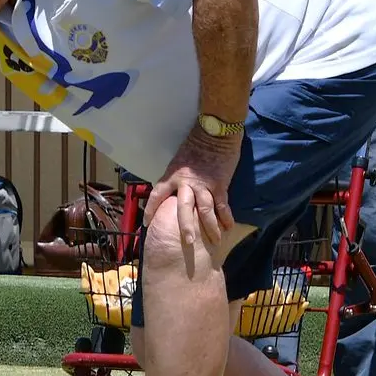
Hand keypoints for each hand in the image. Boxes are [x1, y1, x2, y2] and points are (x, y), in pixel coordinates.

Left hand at [142, 131, 238, 246]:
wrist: (214, 132)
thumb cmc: (196, 144)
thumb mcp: (179, 160)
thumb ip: (176, 176)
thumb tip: (173, 190)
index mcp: (172, 175)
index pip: (157, 194)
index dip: (151, 209)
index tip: (147, 223)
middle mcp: (186, 183)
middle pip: (183, 208)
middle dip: (185, 227)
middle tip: (187, 243)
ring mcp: (204, 185)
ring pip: (205, 210)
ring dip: (210, 227)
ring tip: (214, 242)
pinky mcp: (219, 184)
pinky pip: (222, 204)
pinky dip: (226, 216)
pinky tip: (228, 227)